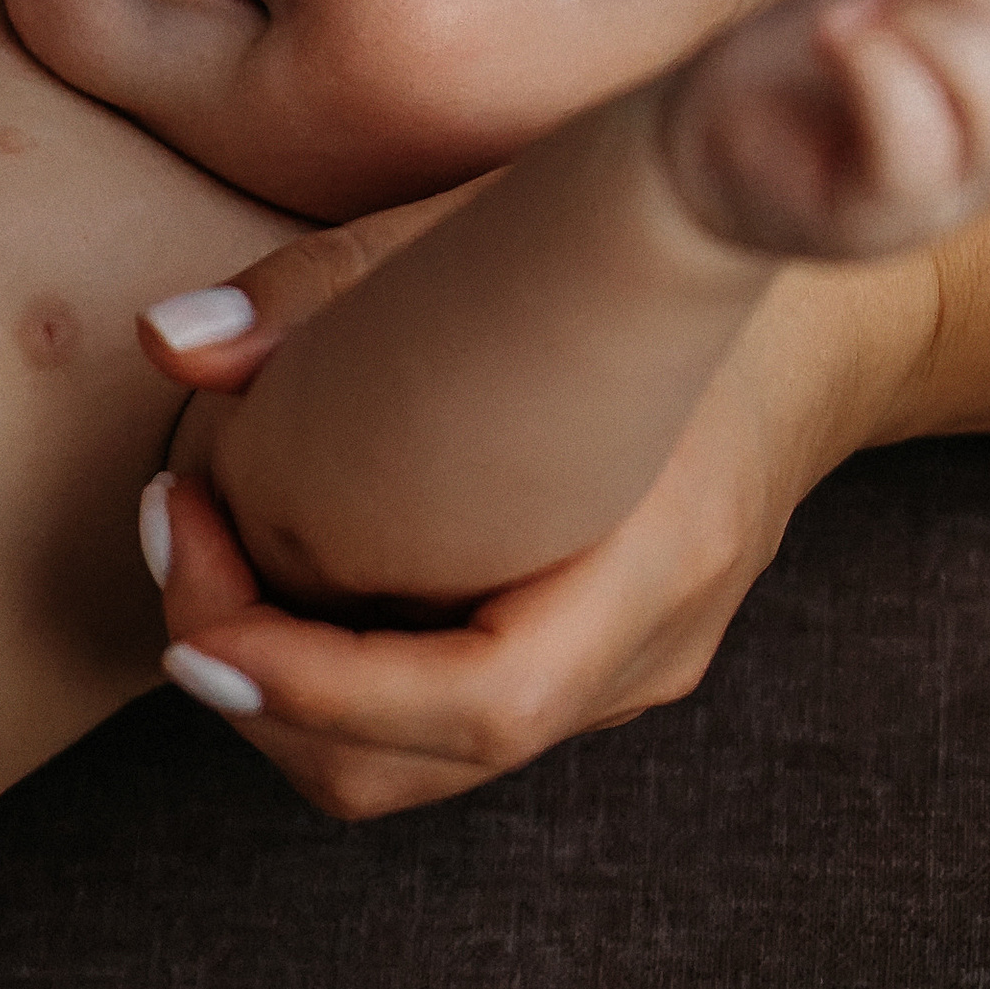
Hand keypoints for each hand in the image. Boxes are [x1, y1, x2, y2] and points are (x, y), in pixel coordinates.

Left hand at [129, 0, 989, 818]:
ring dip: (284, 678)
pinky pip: (447, 703)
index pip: (476, 705)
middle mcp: (648, 642)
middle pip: (416, 766)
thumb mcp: (511, 222)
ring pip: (419, 755)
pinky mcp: (603, 648)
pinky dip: (344, 658)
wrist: (818, 269)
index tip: (194, 591)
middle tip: (174, 541)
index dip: (311, 682)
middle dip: (258, 684)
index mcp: (661, 556)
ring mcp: (633, 661)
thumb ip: (336, 280)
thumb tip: (171, 347)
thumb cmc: (660, 230)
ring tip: (206, 543)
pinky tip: (288, 554)